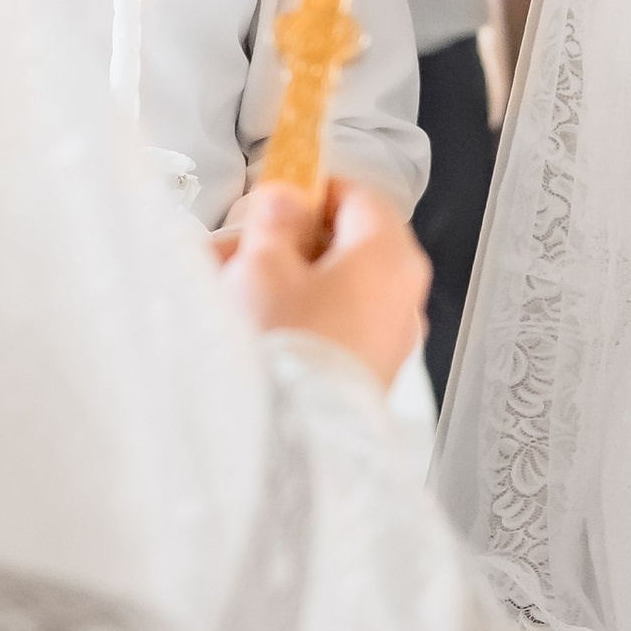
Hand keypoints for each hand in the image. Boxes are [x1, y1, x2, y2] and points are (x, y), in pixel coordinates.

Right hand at [214, 178, 426, 389]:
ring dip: (283, 280)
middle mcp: (403, 295)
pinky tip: (250, 325)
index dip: (312, 190)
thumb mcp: (265, 264)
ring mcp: (391, 337)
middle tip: (238, 247)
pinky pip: (334, 324)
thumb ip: (277, 219)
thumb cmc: (287, 345)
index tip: (275, 195)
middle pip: (346, 245)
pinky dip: (297, 315)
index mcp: (389, 256)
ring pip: (334, 287)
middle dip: (286, 242)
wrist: (296, 440)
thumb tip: (288, 200)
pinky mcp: (370, 371)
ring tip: (227, 288)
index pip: (358, 196)